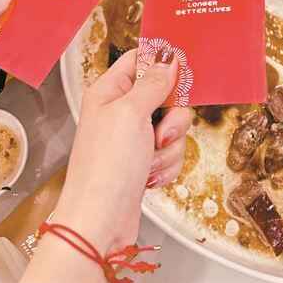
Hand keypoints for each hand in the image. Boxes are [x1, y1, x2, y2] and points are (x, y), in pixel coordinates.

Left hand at [53, 49, 192, 252]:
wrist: (100, 223)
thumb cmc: (105, 168)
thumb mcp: (130, 113)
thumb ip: (153, 83)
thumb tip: (168, 58)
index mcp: (109, 91)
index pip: (141, 59)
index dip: (163, 63)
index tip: (182, 74)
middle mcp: (121, 111)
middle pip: (165, 94)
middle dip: (172, 117)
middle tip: (161, 132)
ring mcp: (133, 138)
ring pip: (173, 126)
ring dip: (169, 147)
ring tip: (149, 161)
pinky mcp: (144, 161)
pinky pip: (171, 152)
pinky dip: (166, 165)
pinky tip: (150, 176)